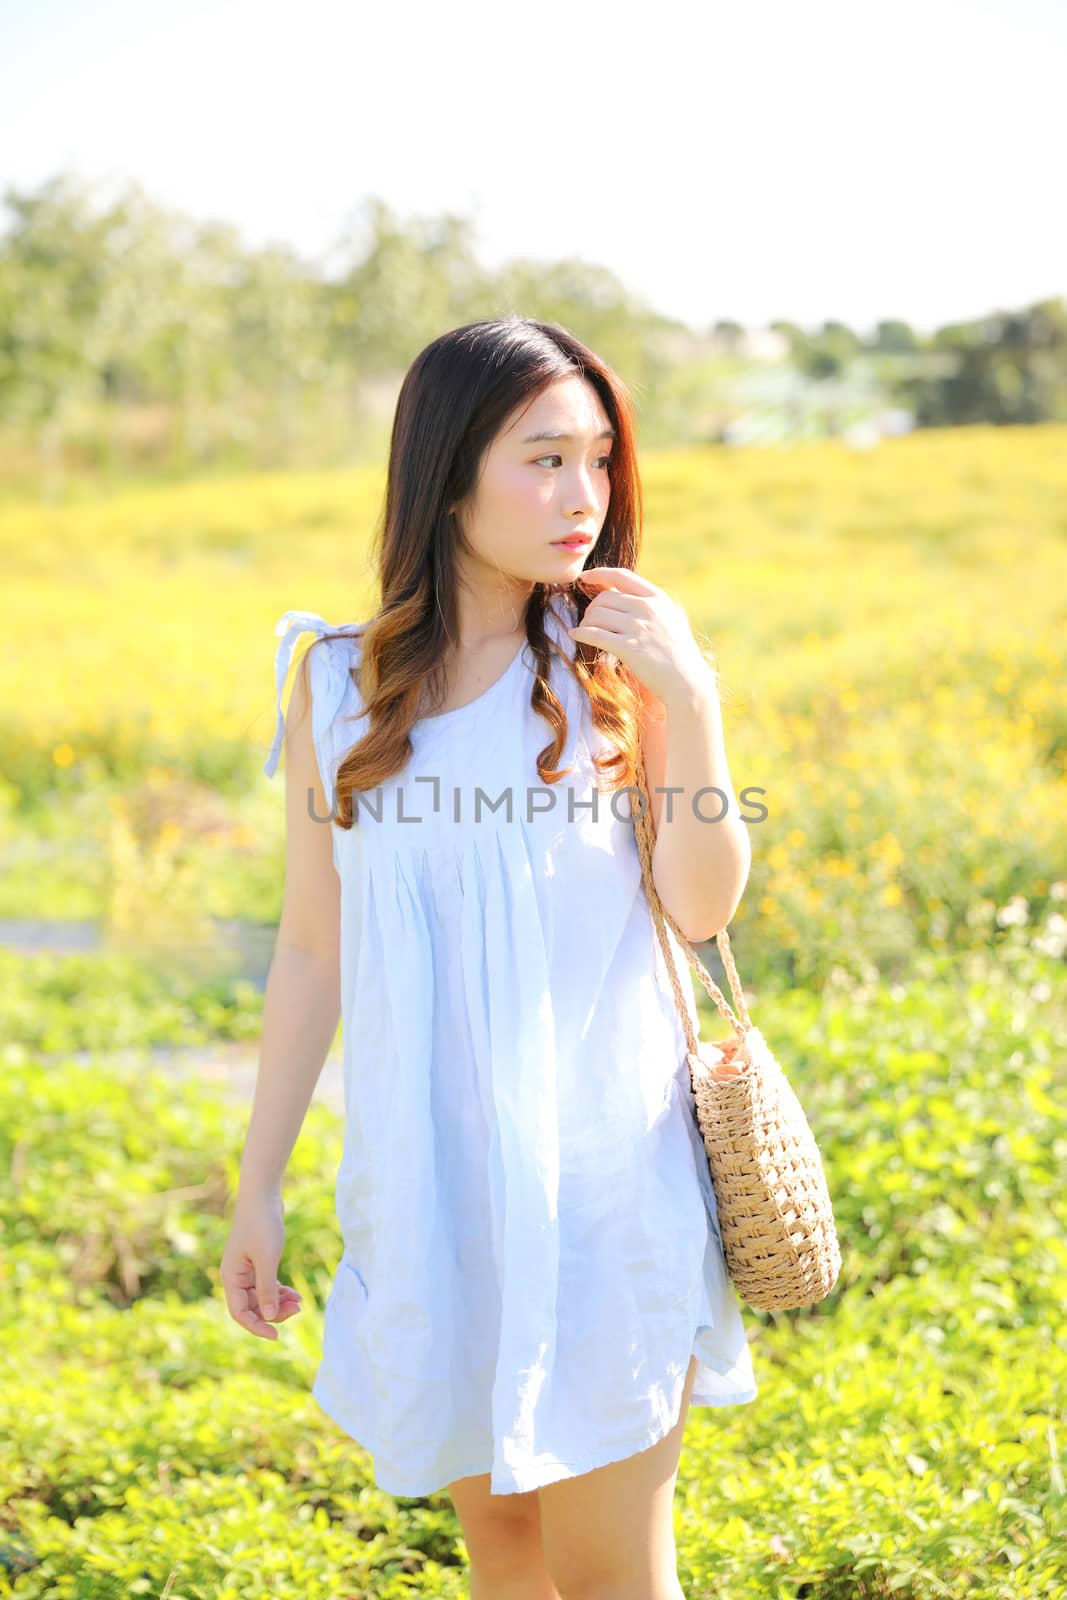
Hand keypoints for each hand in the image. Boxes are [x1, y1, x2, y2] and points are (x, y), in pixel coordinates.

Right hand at [220, 1188, 302, 1340]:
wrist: (263, 1195)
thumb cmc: (262, 1224)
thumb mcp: (267, 1258)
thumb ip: (267, 1289)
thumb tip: (270, 1317)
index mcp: (231, 1277)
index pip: (240, 1313)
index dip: (257, 1327)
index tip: (276, 1335)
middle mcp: (235, 1276)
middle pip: (252, 1307)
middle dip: (273, 1313)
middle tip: (298, 1309)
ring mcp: (246, 1270)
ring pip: (261, 1297)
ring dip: (279, 1303)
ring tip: (300, 1302)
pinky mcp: (258, 1262)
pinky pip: (266, 1285)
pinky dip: (280, 1291)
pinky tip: (295, 1294)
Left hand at [569, 568, 714, 708]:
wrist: (687, 681)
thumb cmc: (678, 653)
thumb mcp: (671, 619)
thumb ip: (652, 604)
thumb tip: (623, 593)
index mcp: (657, 598)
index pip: (622, 576)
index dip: (599, 573)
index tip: (585, 577)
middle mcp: (647, 608)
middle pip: (604, 598)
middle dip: (592, 609)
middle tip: (590, 621)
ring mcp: (638, 627)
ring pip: (596, 615)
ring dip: (586, 623)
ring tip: (585, 631)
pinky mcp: (628, 648)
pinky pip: (594, 634)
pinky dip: (580, 633)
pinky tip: (575, 635)